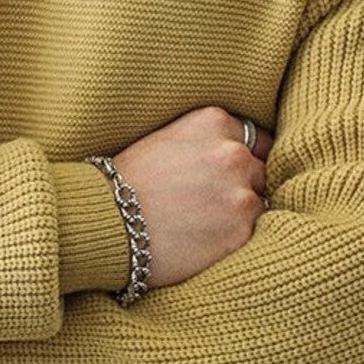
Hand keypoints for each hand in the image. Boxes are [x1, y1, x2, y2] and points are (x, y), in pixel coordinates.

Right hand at [112, 105, 273, 289]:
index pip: (255, 140)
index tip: (224, 175)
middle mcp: (233, 154)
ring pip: (257, 204)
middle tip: (205, 203)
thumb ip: (206, 139)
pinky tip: (200, 240)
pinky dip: (230, 240)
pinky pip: (250, 235)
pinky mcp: (239, 233)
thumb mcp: (165, 138)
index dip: (241, 159)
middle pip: (259, 172)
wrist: (104, 223)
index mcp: (214, 122)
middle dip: (240, 186)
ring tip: (200, 224)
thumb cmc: (126, 182)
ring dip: (236, 215)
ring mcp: (240, 195)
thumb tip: (240, 152)